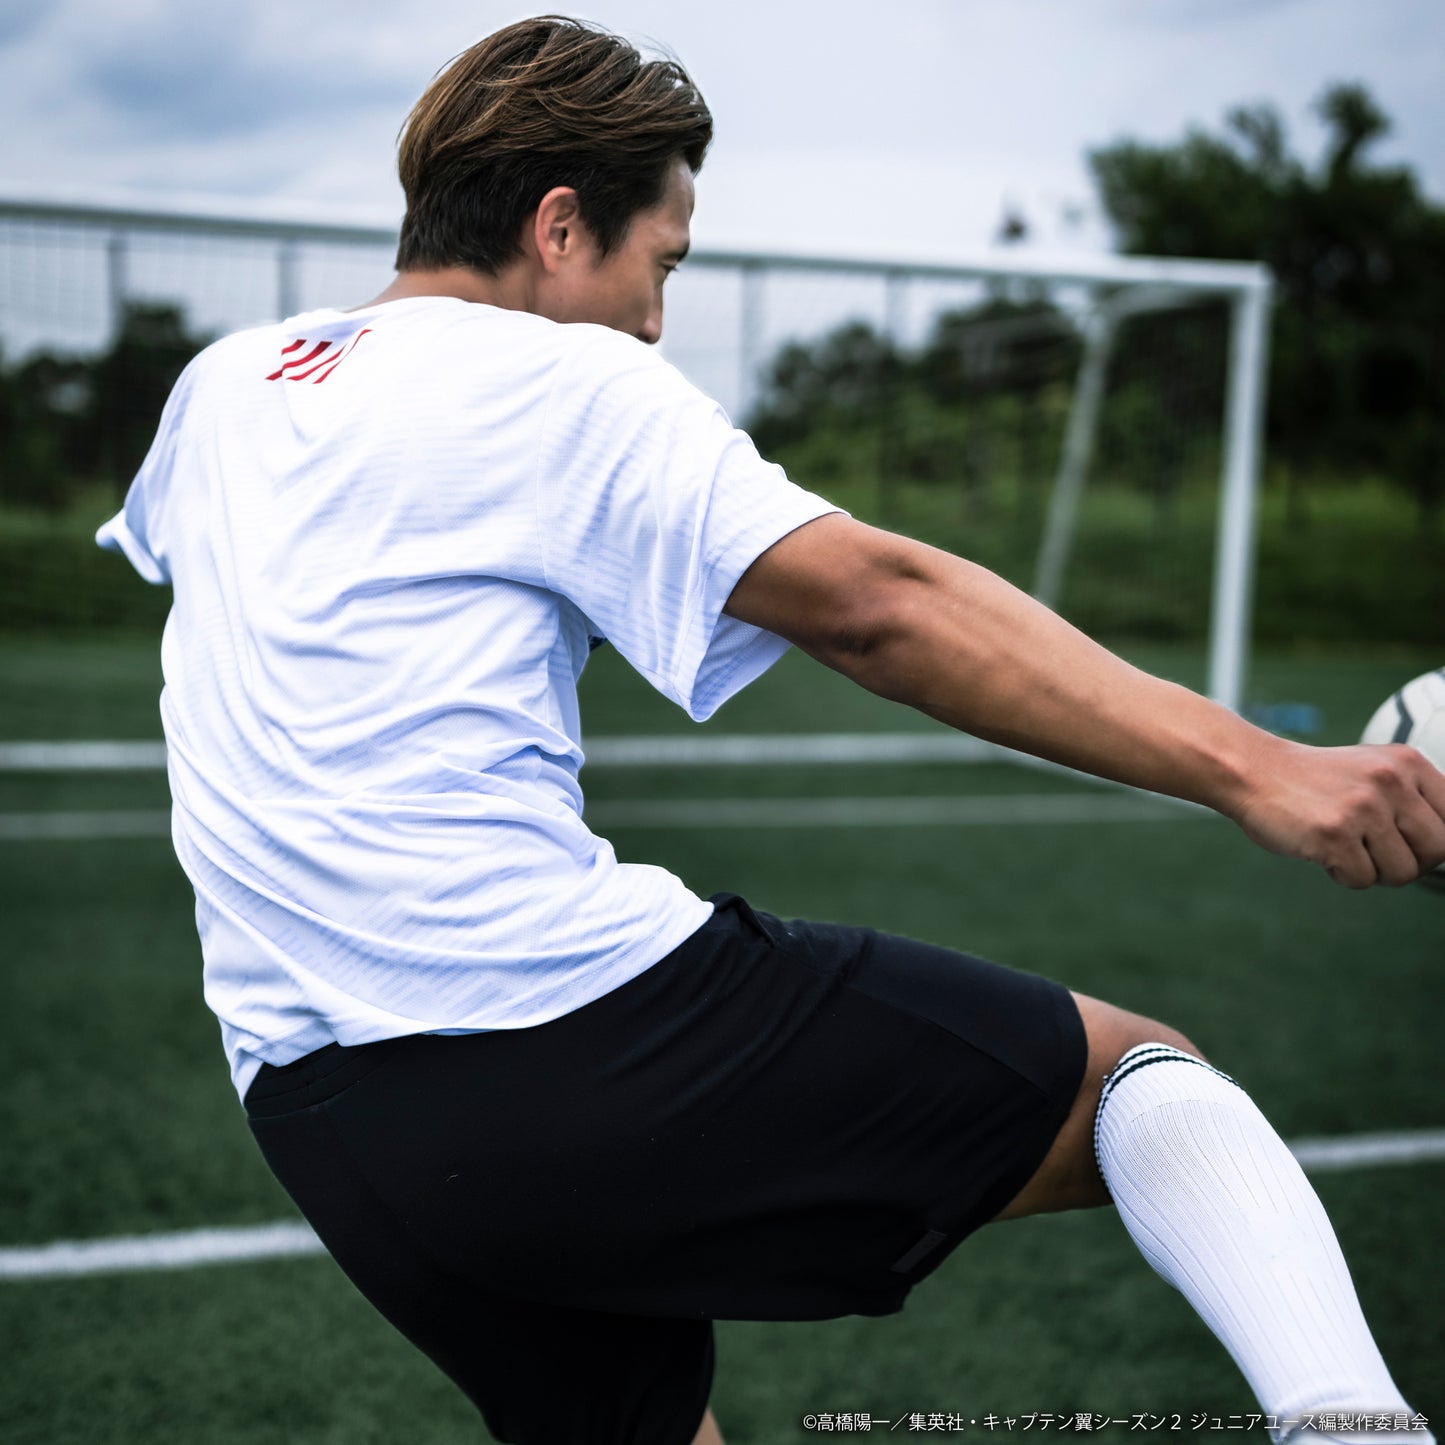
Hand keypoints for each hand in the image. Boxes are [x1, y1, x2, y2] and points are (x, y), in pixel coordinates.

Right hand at [1230, 739, 1444, 887]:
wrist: (1252, 771)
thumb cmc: (1314, 781)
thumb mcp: (1374, 772)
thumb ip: (1414, 800)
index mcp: (1408, 763)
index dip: (1432, 842)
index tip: (1406, 842)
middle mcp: (1391, 782)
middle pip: (1438, 852)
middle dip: (1408, 861)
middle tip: (1375, 851)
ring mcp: (1362, 808)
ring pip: (1403, 873)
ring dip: (1374, 871)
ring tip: (1346, 848)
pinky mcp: (1333, 834)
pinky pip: (1362, 879)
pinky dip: (1342, 874)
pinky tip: (1323, 851)